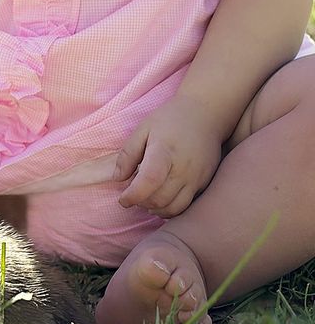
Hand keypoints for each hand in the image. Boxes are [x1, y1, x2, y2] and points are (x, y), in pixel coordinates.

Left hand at [114, 94, 223, 217]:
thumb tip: (118, 179)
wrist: (205, 114)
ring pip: (174, 208)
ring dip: (156, 209)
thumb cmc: (170, 120)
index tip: (123, 200)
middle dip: (141, 203)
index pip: (150, 180)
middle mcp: (183, 168)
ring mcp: (196, 177)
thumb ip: (128, 154)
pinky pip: (187, 205)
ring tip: (146, 200)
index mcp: (164, 151)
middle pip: (160, 199)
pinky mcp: (205, 183)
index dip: (133, 195)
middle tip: (133, 197)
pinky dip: (171, 208)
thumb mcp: (143, 129)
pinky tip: (162, 199)